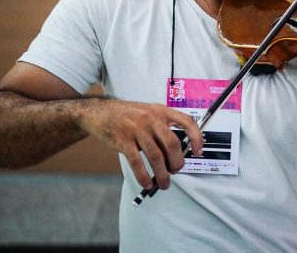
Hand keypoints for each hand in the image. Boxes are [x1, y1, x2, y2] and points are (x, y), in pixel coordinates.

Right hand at [77, 100, 202, 189]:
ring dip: (162, 174)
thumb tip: (174, 153)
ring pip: (156, 156)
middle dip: (177, 162)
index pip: (186, 122)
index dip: (196, 137)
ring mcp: (137, 129)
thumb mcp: (149, 113)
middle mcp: (152, 119)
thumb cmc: (128, 115)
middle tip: (176, 171)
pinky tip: (146, 183)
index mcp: (162, 111)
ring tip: (163, 184)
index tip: (198, 151)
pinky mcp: (122, 140)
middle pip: (172, 144)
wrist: (99, 111)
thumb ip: (162, 128)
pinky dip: (143, 175)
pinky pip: (136, 162)